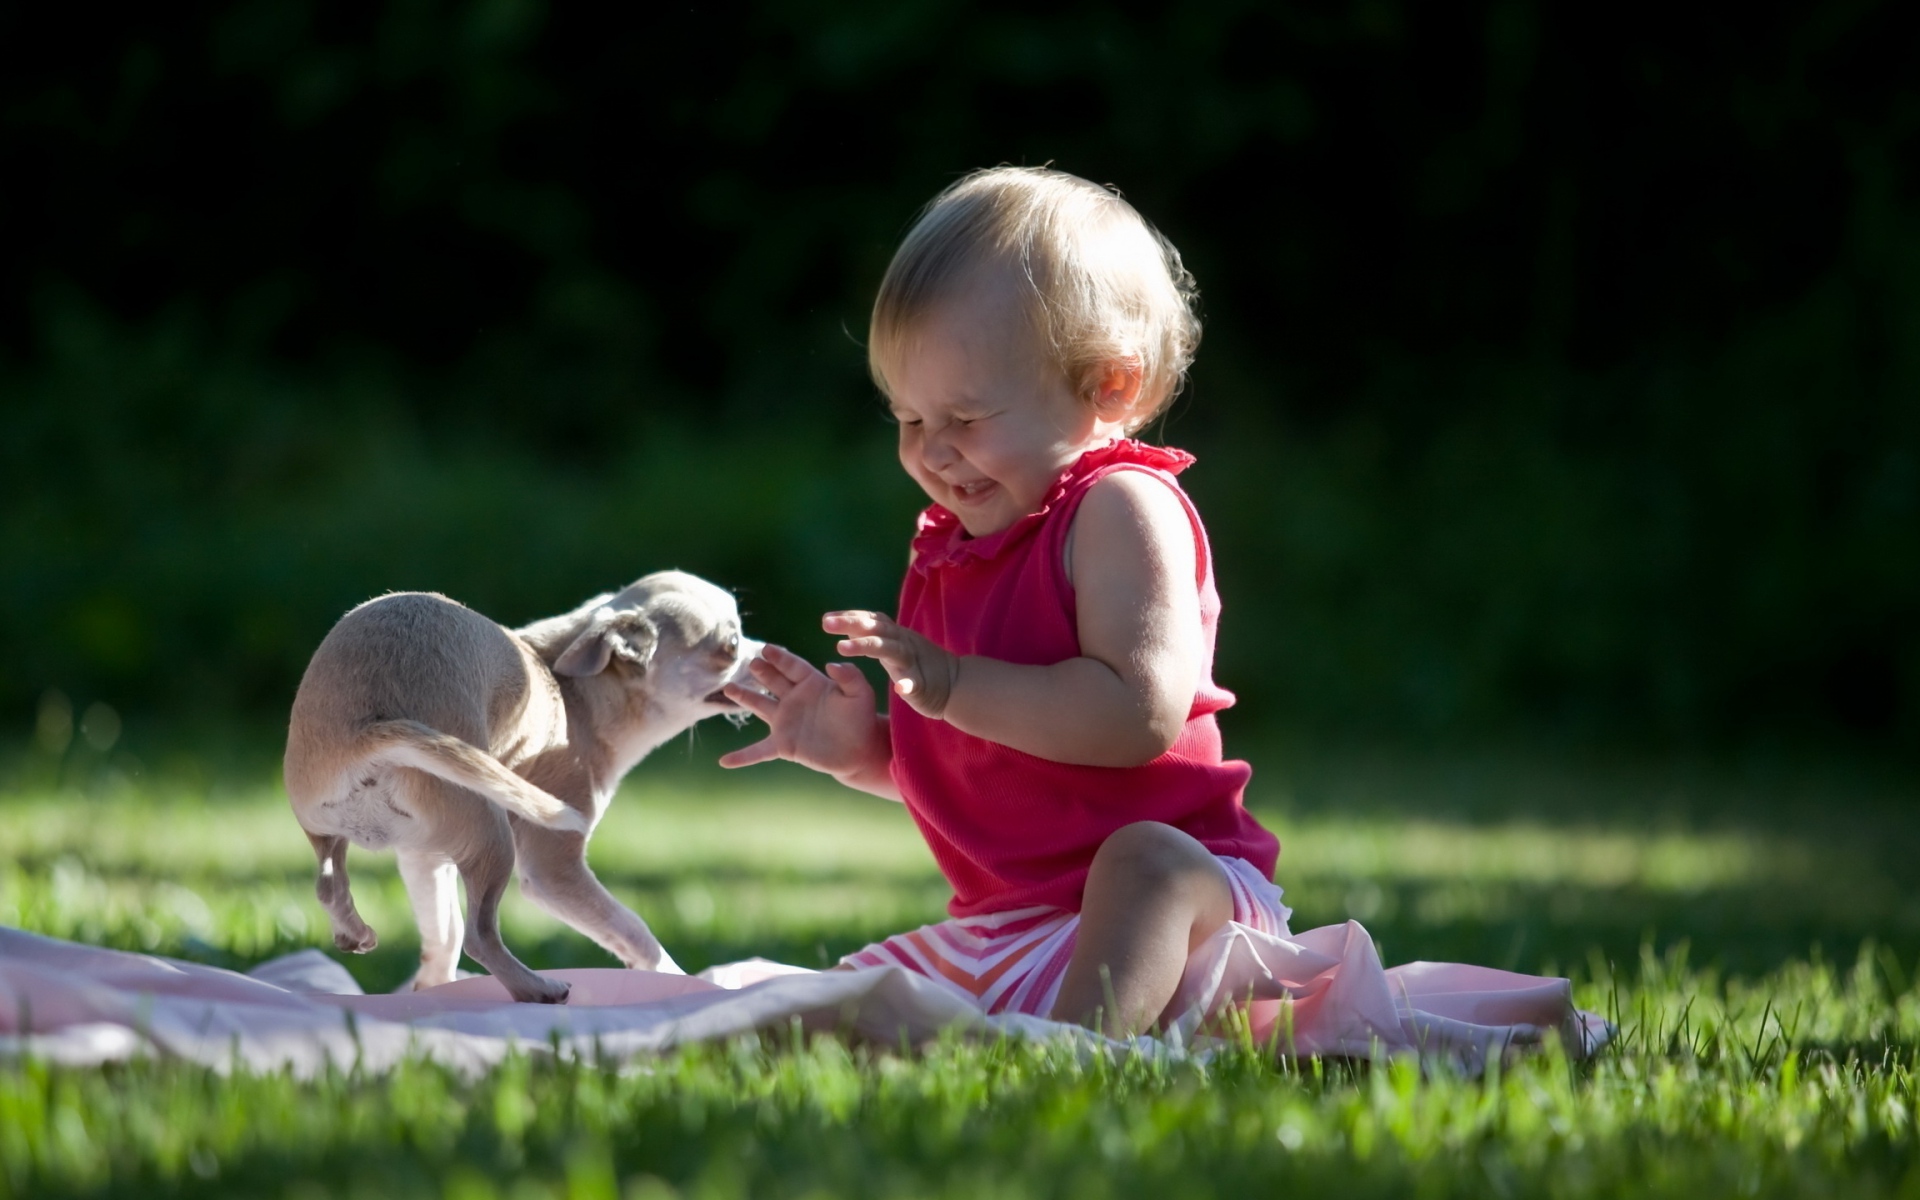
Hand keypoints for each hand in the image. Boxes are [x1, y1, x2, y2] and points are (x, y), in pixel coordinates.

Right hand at [718, 643, 889, 785]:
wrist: (859, 750)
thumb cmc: (861, 719)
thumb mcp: (861, 694)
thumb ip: (850, 676)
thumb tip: (831, 664)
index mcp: (812, 683)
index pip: (792, 666)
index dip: (779, 658)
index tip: (766, 649)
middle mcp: (794, 699)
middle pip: (773, 681)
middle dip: (762, 671)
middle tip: (751, 663)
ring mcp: (786, 721)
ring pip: (760, 705)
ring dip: (744, 697)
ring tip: (728, 688)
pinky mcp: (784, 745)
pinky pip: (759, 751)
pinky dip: (743, 756)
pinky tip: (725, 761)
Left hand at [823, 610, 958, 718]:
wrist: (954, 684)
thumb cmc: (916, 664)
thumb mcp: (892, 646)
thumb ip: (871, 635)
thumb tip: (844, 624)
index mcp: (894, 635)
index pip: (871, 619)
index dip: (850, 616)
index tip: (827, 618)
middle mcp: (902, 643)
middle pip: (876, 628)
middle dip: (851, 624)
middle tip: (825, 623)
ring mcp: (913, 663)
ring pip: (889, 649)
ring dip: (866, 645)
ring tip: (842, 647)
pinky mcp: (923, 685)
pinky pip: (914, 684)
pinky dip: (907, 685)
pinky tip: (898, 689)